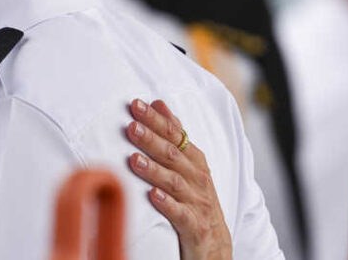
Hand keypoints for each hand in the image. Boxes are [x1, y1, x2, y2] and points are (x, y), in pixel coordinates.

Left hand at [126, 99, 231, 259]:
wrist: (216, 245)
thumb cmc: (196, 199)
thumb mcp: (188, 165)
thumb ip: (174, 135)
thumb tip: (159, 103)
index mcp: (195, 162)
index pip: (174, 135)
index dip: (157, 120)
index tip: (137, 105)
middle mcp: (198, 179)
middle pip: (173, 155)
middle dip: (152, 139)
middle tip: (131, 126)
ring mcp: (197, 203)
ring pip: (175, 183)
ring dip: (154, 170)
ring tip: (134, 160)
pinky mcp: (195, 227)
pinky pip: (181, 215)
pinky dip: (168, 204)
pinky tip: (152, 196)